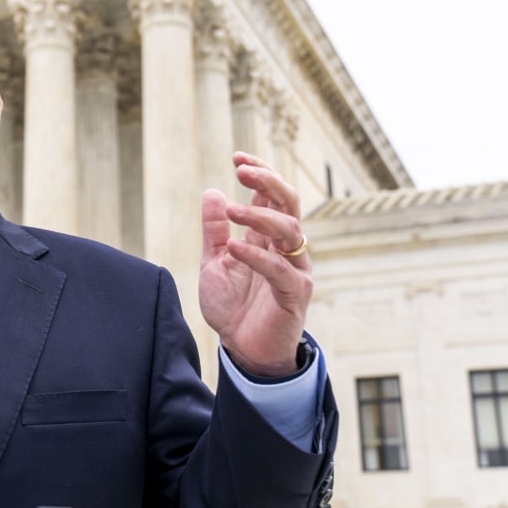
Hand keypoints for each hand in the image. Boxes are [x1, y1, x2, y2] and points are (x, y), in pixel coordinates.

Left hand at [198, 153, 312, 376]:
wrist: (243, 350)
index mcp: (268, 237)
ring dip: (261, 215)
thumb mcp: (215, 263)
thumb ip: (215, 231)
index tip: (237, 157)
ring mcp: (294, 269)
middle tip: (242, 169)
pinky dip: (258, 255)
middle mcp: (286, 248)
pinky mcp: (295, 294)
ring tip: (232, 209)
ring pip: (290, 230)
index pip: (272, 195)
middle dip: (268, 181)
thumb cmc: (234, 307)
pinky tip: (235, 246)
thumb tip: (212, 192)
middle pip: (289, 203)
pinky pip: (281, 269)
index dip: (260, 172)